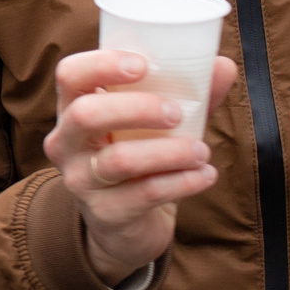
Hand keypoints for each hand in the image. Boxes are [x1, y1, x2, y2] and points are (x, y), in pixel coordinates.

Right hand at [43, 50, 237, 285]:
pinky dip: (183, 181)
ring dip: (171, 151)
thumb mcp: (157, 123)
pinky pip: (146, 193)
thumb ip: (188, 94)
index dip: (101, 65)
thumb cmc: (140, 157)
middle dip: (138, 108)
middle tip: (177, 113)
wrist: (125, 225)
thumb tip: (223, 66)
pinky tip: (205, 175)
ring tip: (202, 151)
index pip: (69, 75)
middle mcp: (65, 143)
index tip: (143, 65)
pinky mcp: (105, 213)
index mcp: (73, 109)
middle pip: (85, 115)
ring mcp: (81, 180)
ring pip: (120, 160)